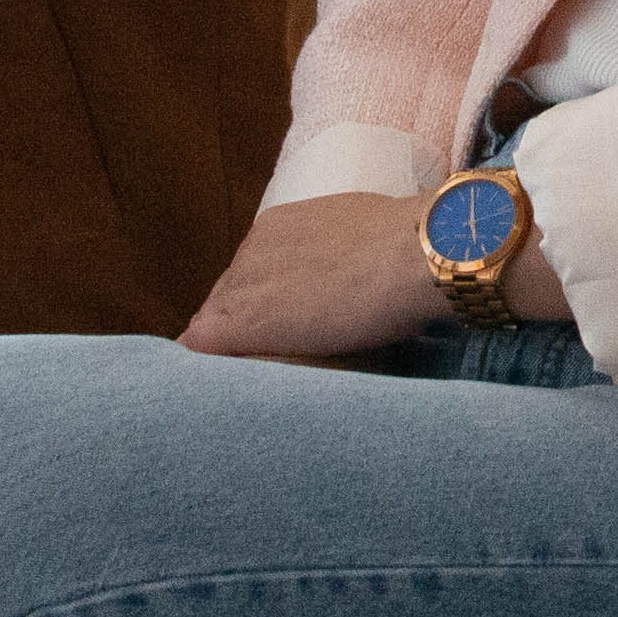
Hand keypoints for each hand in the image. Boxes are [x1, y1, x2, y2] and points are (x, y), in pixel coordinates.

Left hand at [175, 191, 551, 362]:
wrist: (415, 254)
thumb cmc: (412, 248)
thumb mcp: (370, 238)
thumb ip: (348, 259)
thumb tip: (363, 285)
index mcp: (282, 226)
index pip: (257, 272)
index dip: (273, 305)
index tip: (293, 328)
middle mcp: (252, 247)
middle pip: (233, 296)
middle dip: (252, 326)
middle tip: (281, 359)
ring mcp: (242, 283)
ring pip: (219, 322)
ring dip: (237, 348)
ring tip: (257, 379)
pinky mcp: (238, 322)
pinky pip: (202, 348)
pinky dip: (211, 368)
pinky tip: (221, 391)